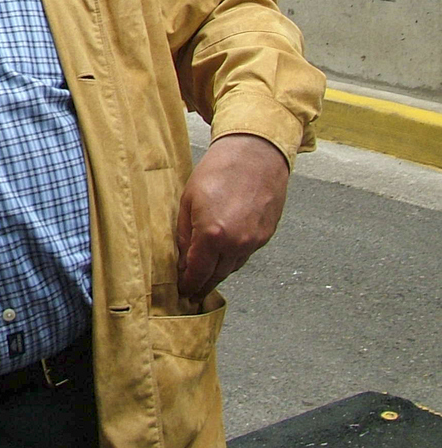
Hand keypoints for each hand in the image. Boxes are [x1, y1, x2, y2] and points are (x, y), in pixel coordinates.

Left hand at [176, 134, 289, 301]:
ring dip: (218, 273)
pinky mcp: (266, 236)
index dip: (189, 284)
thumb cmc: (218, 171)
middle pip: (217, 276)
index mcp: (212, 235)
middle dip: (203, 285)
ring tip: (205, 275)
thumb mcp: (188, 200)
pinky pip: (245, 255)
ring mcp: (254, 241)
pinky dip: (233, 259)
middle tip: (192, 292)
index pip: (197, 272)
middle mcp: (236, 243)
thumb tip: (183, 258)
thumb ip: (185, 234)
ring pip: (233, 267)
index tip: (182, 291)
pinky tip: (223, 255)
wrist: (255, 155)